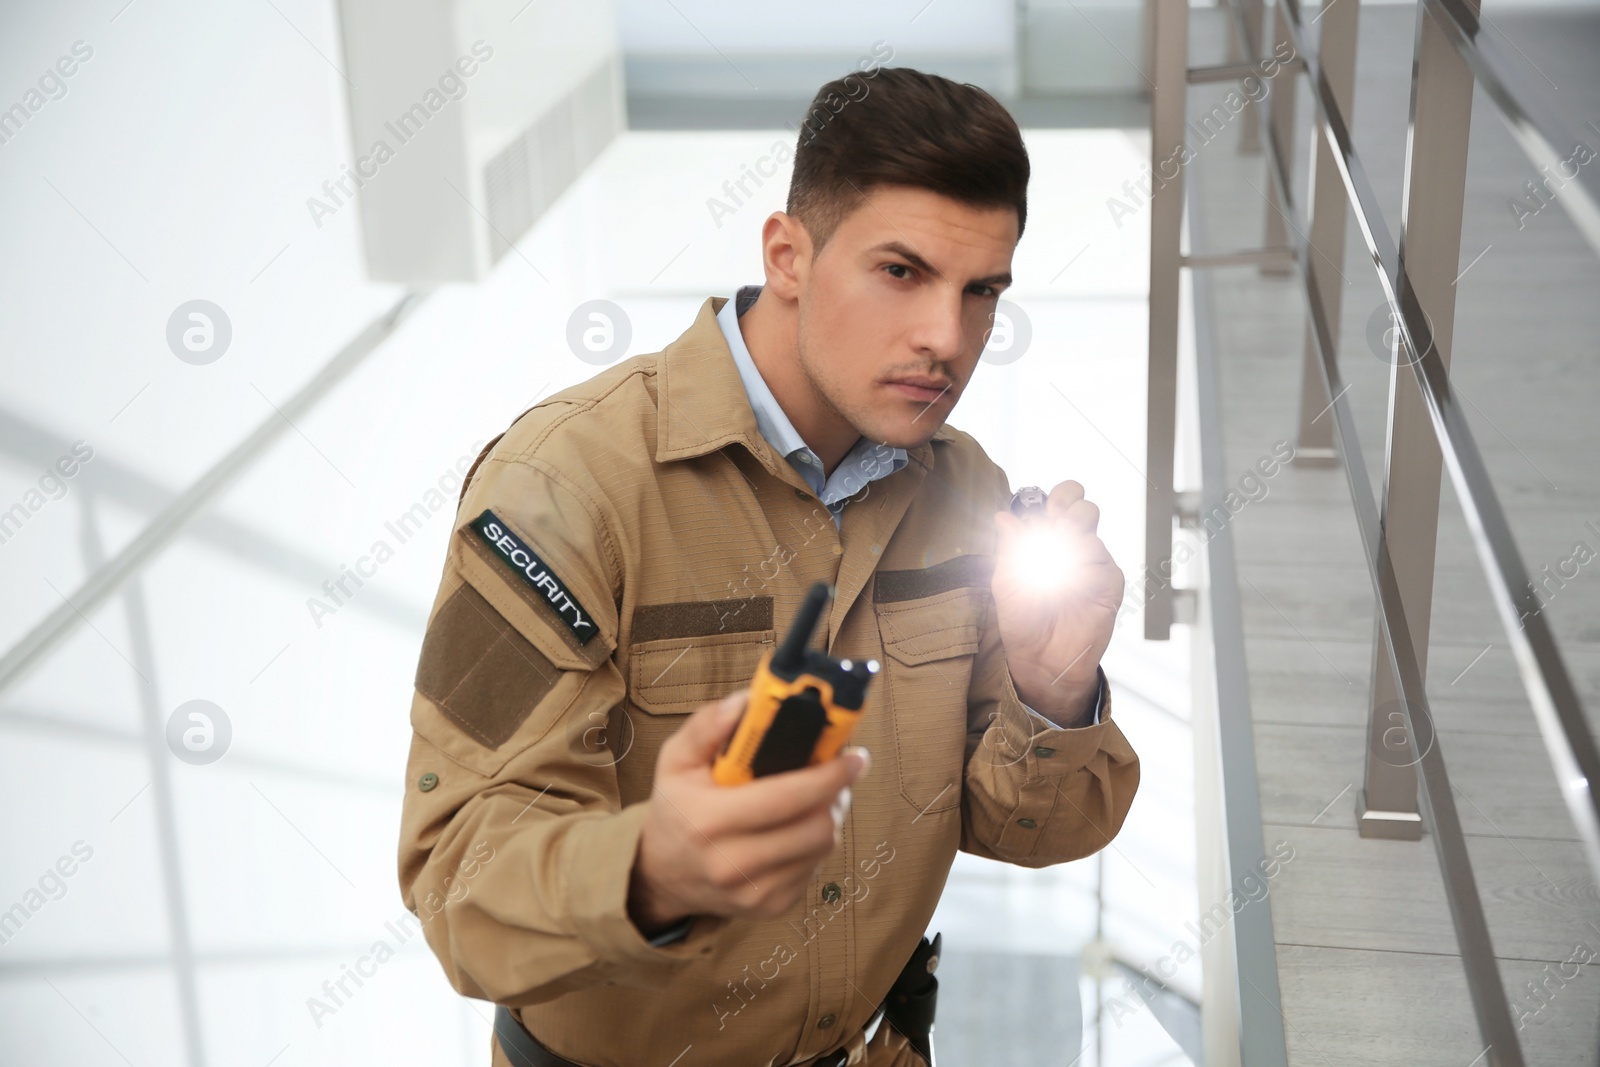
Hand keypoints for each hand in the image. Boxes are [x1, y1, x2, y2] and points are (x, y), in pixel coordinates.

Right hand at [628, 690, 869, 933]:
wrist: (663, 876)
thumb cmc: (677, 810)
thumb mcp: (676, 761)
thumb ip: (706, 727)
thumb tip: (746, 702)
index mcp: (709, 822)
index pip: (785, 799)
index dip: (828, 776)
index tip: (854, 757)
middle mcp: (732, 864)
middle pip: (816, 828)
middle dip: (836, 794)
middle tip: (837, 772)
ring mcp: (755, 893)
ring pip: (822, 847)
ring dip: (830, 816)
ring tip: (818, 796)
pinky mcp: (772, 906)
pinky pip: (815, 867)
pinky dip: (815, 843)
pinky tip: (797, 827)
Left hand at [991, 480, 1123, 722]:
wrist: (1042, 657)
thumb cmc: (1023, 619)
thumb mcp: (1007, 582)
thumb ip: (1010, 548)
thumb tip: (1004, 516)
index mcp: (1048, 539)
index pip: (1061, 501)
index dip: (1059, 496)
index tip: (1047, 506)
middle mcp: (1074, 546)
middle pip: (1084, 508)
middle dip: (1069, 512)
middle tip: (1054, 530)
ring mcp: (1093, 563)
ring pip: (1092, 533)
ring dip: (1069, 545)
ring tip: (1054, 569)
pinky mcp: (1108, 583)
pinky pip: (1102, 563)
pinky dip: (1082, 570)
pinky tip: (1070, 587)